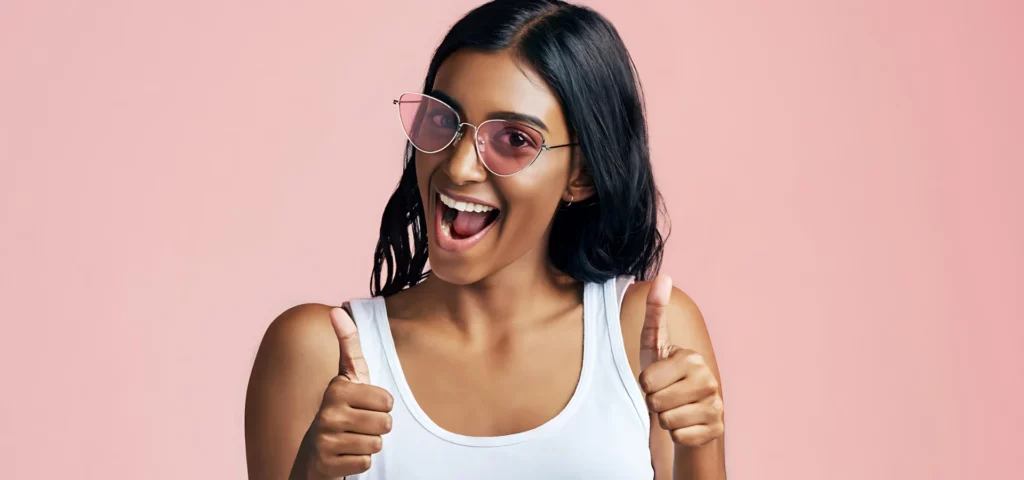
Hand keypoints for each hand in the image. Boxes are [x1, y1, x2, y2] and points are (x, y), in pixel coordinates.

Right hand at [306, 307, 393, 478]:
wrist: (317, 454)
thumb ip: (349, 344)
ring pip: (377, 443)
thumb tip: (337, 309)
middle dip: (379, 428)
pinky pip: (366, 463)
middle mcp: (327, 410)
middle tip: (359, 426)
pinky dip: (360, 462)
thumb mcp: (349, 377)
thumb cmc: (343, 410)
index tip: (364, 404)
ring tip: (352, 440)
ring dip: (369, 445)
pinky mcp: (326, 463)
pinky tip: (345, 456)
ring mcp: (325, 438)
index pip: (387, 400)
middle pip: (386, 423)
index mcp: (338, 387)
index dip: (383, 406)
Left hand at [639, 276, 723, 446]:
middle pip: (656, 402)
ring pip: (667, 422)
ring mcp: (715, 405)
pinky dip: (678, 435)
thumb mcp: (654, 345)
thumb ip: (655, 313)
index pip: (647, 381)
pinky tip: (687, 423)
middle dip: (654, 403)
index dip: (646, 384)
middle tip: (665, 396)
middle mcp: (708, 380)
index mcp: (691, 358)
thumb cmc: (665, 376)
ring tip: (675, 409)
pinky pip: (679, 437)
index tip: (657, 379)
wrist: (688, 412)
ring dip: (665, 419)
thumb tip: (663, 276)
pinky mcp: (716, 428)